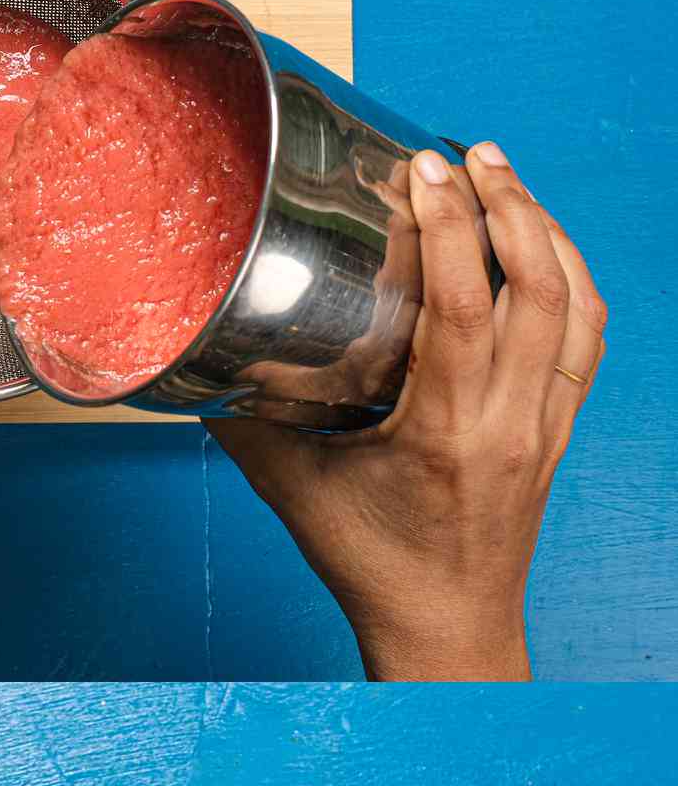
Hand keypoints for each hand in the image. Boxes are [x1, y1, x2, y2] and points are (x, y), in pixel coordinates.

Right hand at [211, 143, 605, 680]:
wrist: (445, 629)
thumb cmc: (374, 570)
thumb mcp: (297, 494)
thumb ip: (247, 428)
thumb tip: (200, 366)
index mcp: (446, 434)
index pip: (464, 307)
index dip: (451, 226)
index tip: (427, 169)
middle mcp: (510, 423)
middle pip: (540, 289)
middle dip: (511, 206)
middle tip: (474, 156)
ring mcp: (544, 426)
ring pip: (576, 307)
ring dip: (549, 233)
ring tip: (510, 182)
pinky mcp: (557, 430)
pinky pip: (585, 339)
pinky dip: (572, 281)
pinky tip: (545, 249)